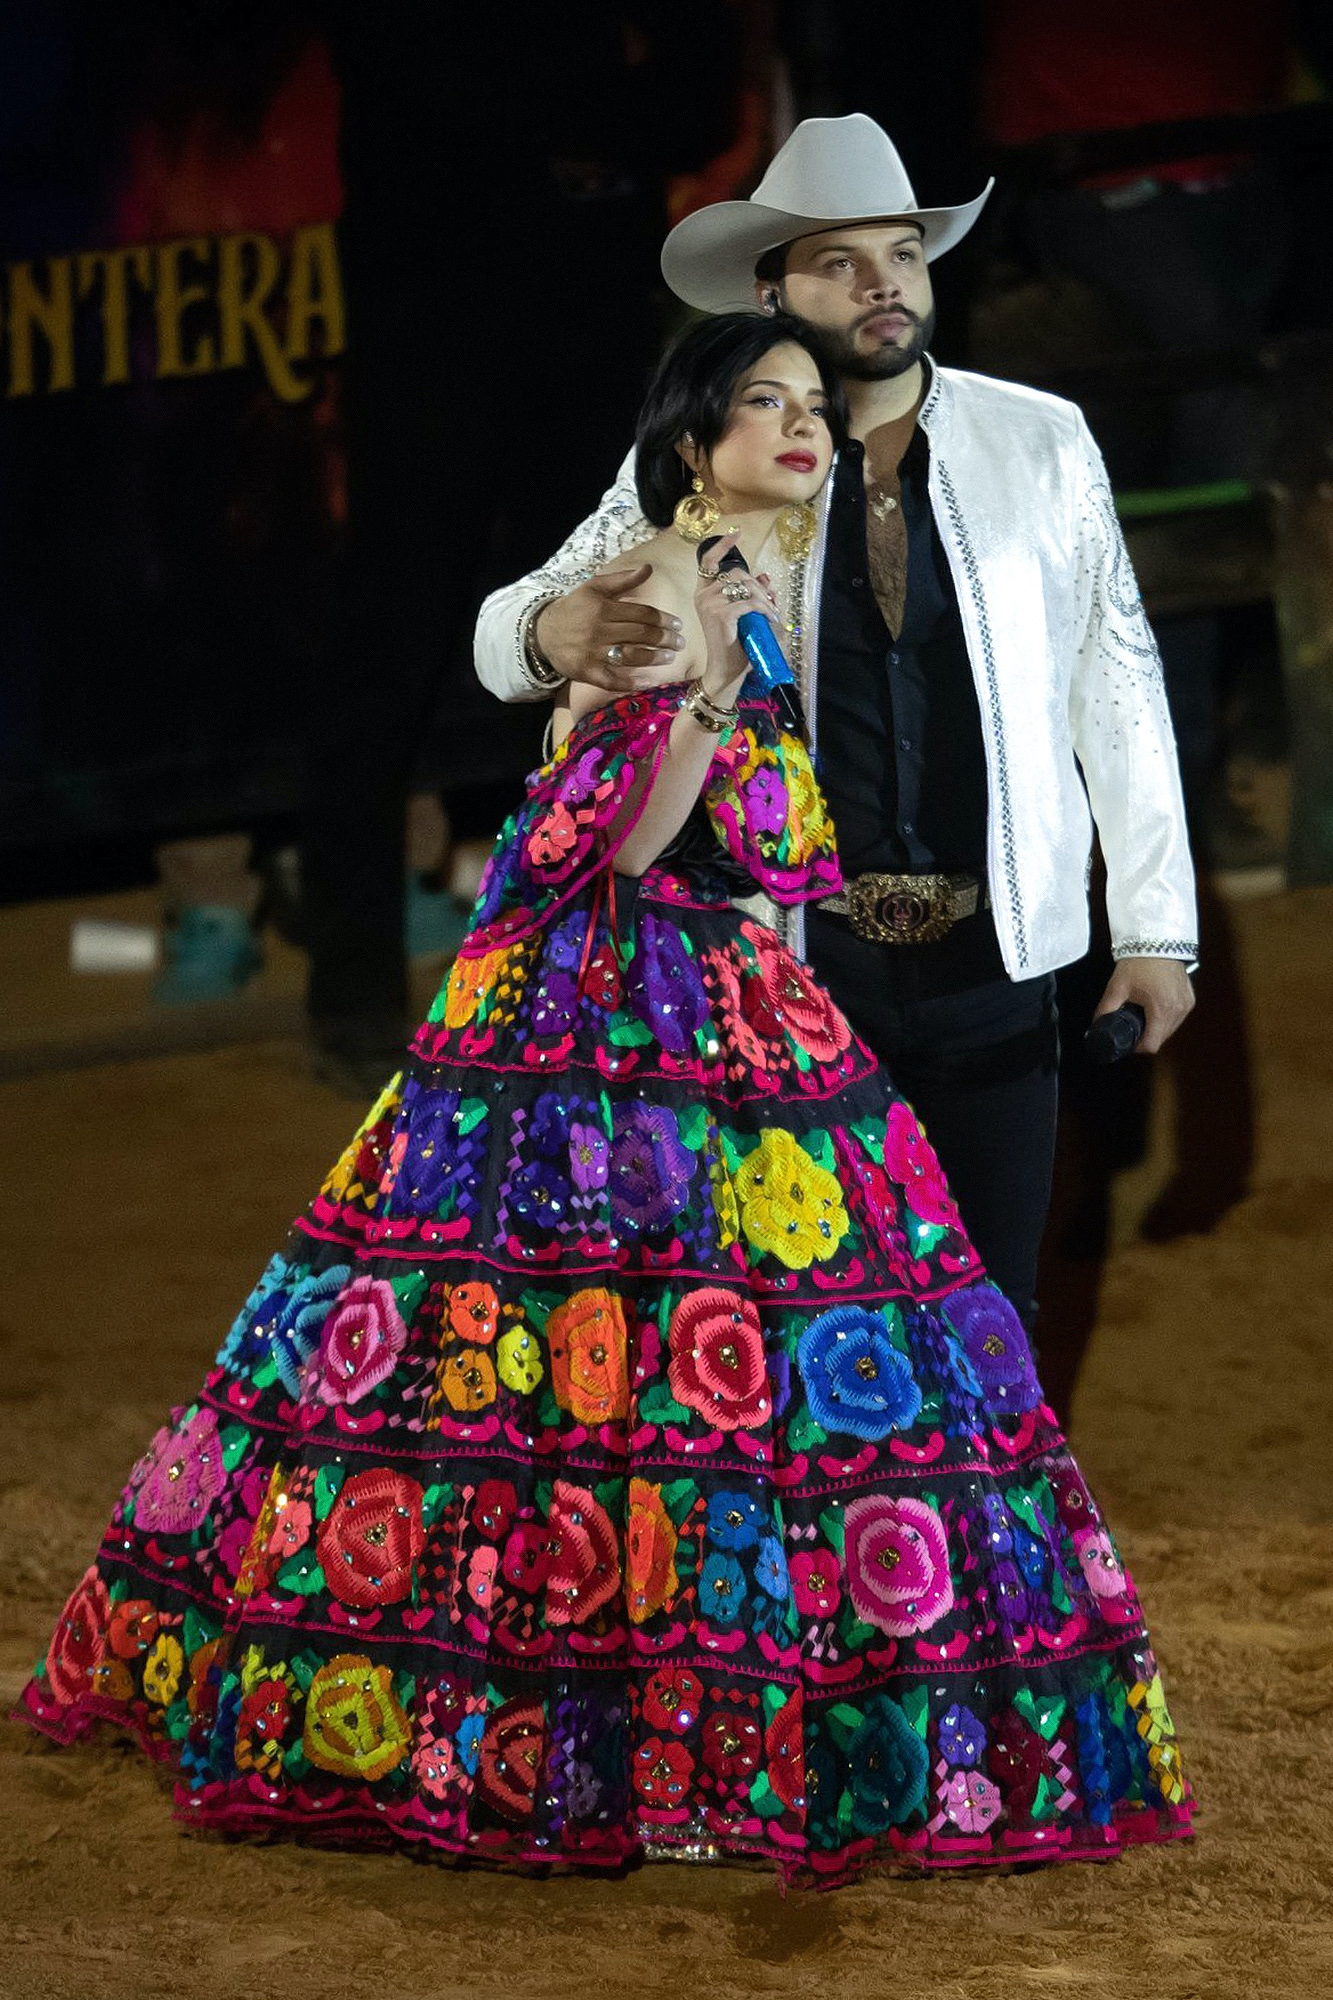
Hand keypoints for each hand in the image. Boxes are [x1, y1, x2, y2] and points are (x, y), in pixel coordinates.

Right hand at [533, 566, 683, 691]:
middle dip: (664, 639)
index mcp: (603, 607)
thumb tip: (648, 568)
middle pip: (639, 634)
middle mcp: (599, 630)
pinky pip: (612, 679)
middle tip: (680, 643)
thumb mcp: (594, 588)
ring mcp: (592, 652)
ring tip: (670, 658)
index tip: (678, 625)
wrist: (544, 633)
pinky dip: (630, 682)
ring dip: (653, 658)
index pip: (641, 613)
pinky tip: (646, 681)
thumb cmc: (575, 608)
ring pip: (630, 656)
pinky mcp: (586, 671)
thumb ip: (622, 579)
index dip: (662, 619)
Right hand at [693, 539, 780, 702]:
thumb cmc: (734, 644)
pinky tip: (771, 618)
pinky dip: (764, 609)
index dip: (722, 545)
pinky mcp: (721, 615)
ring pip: (745, 587)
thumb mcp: (744, 615)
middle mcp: (703, 595)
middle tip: (771, 602)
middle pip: (736, 574)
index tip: (736, 533)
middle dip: (758, 586)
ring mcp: (710, 604)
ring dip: (764, 599)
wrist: (726, 670)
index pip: (708, 561)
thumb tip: (765, 577)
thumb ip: (752, 595)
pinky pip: (750, 603)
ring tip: (772, 613)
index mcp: (704, 592)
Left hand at [1094, 956, 1194, 1053]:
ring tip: (1144, 1016)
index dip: (1137, 1047)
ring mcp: (1186, 1004)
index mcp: (1161, 1009)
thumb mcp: (1117, 987)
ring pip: (1171, 1029)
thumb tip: (1096, 1025)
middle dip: (1146, 1036)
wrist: (1156, 941)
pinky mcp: (1190, 998)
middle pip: (1162, 1038)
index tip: (1129, 1041)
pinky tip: (1156, 1009)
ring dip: (1157, 1028)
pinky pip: (1178, 1017)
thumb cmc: (1139, 962)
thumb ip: (1105, 1009)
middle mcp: (1178, 1009)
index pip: (1152, 1045)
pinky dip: (1167, 1017)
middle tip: (1133, 1026)